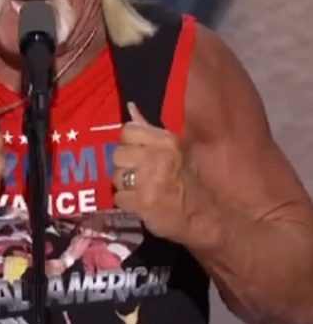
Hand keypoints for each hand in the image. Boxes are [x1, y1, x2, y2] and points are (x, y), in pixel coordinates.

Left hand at [113, 102, 203, 242]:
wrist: (207, 216)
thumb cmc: (190, 180)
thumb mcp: (174, 148)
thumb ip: (148, 129)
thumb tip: (130, 107)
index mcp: (165, 141)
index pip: (127, 131)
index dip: (130, 144)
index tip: (139, 154)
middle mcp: (154, 158)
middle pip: (118, 154)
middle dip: (126, 166)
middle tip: (141, 175)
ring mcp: (147, 181)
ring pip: (116, 177)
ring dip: (126, 185)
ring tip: (142, 189)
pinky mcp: (142, 203)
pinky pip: (119, 199)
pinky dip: (128, 203)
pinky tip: (142, 203)